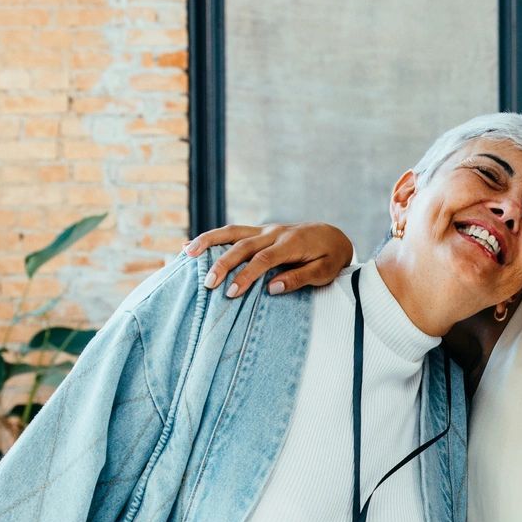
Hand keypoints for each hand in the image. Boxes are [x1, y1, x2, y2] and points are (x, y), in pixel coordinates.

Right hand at [180, 223, 353, 297]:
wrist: (334, 235)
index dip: (246, 275)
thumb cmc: (330, 258)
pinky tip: (193, 245)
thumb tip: (272, 289)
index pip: (263, 259)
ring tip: (187, 251)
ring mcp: (265, 229)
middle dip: (223, 263)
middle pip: (243, 245)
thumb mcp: (324, 272)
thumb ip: (299, 279)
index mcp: (291, 243)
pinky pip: (234, 232)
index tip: (231, 293)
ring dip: (209, 241)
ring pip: (233, 231)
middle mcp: (274, 232)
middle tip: (208, 283)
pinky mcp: (259, 231)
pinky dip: (213, 238)